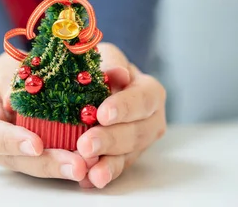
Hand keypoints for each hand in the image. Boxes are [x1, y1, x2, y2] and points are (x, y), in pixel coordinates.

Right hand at [0, 53, 89, 181]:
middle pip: (13, 159)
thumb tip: (11, 102)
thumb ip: (11, 78)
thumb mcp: (10, 63)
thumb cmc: (14, 66)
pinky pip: (46, 164)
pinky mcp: (29, 158)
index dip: (10, 141)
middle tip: (76, 166)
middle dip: (45, 164)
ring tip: (87, 167)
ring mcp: (8, 153)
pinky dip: (66, 164)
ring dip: (60, 169)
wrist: (22, 78)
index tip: (37, 145)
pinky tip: (89, 166)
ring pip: (32, 167)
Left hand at [76, 43, 166, 188]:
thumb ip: (110, 62)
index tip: (103, 114)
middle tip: (86, 145)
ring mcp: (139, 141)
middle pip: (137, 132)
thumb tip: (116, 72)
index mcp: (149, 90)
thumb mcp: (105, 56)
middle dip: (111, 140)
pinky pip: (116, 168)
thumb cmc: (101, 66)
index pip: (143, 99)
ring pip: (128, 155)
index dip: (124, 107)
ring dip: (108, 164)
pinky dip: (101, 173)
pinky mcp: (125, 157)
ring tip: (89, 172)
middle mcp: (151, 118)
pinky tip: (87, 180)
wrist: (97, 84)